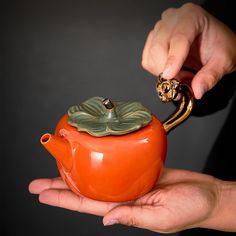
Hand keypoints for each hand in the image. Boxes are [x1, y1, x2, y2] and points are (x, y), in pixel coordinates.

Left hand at [29, 168, 235, 232]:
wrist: (205, 194)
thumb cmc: (190, 209)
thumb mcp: (162, 217)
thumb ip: (133, 216)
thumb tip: (106, 219)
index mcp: (126, 210)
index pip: (87, 205)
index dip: (63, 199)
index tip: (43, 193)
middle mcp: (124, 196)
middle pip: (86, 191)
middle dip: (61, 186)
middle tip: (38, 182)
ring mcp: (131, 182)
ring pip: (98, 177)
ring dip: (79, 172)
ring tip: (60, 167)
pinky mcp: (140, 170)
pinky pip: (117, 165)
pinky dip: (102, 161)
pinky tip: (93, 156)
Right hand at [142, 3, 235, 98]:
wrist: (213, 43)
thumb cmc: (219, 46)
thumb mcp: (224, 61)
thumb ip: (211, 75)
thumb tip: (197, 90)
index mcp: (192, 17)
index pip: (178, 37)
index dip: (173, 59)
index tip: (170, 77)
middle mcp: (172, 19)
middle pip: (158, 46)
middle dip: (166, 70)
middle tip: (179, 84)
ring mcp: (160, 29)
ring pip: (150, 55)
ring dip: (162, 73)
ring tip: (180, 76)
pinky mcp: (153, 41)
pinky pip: (147, 60)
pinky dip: (157, 72)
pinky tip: (172, 72)